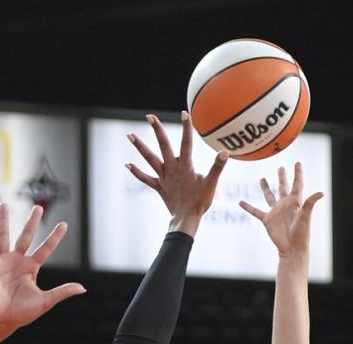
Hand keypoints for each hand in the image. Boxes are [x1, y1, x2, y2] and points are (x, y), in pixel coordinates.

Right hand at [0, 204, 84, 332]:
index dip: (55, 237)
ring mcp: (3, 262)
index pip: (45, 249)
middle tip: (37, 207)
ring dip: (4, 222)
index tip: (64, 224)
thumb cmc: (22, 313)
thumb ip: (62, 292)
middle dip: (32, 223)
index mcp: (31, 268)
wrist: (2, 322)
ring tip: (5, 205)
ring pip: (4, 237)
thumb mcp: (45, 301)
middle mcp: (18, 261)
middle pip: (26, 237)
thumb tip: (83, 288)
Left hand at [127, 113, 225, 234]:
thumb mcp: (211, 185)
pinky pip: (146, 178)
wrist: (186, 221)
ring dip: (140, 146)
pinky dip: (137, 172)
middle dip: (157, 129)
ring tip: (129, 134)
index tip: (184, 113)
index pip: (186, 143)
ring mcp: (164, 177)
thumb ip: (217, 167)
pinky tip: (127, 164)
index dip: (186, 127)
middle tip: (149, 115)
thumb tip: (225, 152)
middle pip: (163, 145)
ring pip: (150, 159)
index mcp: (185, 166)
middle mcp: (172, 168)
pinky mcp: (159, 186)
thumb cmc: (199, 203)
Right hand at [239, 161, 322, 256]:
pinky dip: (248, 207)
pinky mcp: (267, 220)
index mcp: (295, 202)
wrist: (292, 248)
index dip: (298, 173)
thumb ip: (310, 203)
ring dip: (265, 187)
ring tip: (262, 178)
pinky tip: (240, 202)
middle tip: (281, 168)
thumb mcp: (306, 216)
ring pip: (269, 196)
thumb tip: (321, 193)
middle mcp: (285, 204)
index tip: (297, 163)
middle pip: (283, 187)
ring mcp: (275, 212)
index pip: (297, 184)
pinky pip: (256, 212)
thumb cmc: (301, 234)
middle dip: (282, 177)